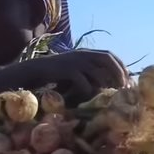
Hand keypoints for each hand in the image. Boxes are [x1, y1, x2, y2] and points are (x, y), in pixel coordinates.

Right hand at [0, 50, 128, 102]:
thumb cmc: (50, 79)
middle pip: (106, 59)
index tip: (127, 82)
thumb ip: (87, 78)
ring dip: (104, 84)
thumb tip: (107, 91)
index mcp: (84, 54)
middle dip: (117, 74)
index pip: (109, 55)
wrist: (26, 74)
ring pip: (96, 70)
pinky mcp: (63, 69)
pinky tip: (88, 99)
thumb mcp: (72, 75)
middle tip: (122, 90)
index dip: (121, 67)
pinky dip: (87, 90)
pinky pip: (81, 80)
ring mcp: (71, 60)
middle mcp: (80, 54)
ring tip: (108, 98)